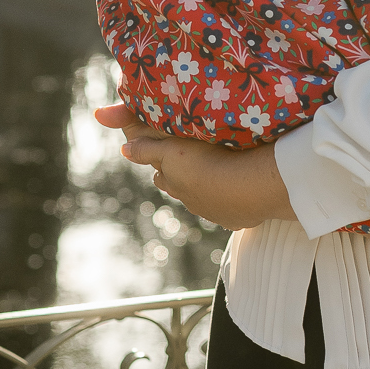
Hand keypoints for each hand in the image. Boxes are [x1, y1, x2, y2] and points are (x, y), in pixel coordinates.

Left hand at [93, 105, 295, 229]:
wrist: (245, 187)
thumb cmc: (208, 162)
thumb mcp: (172, 148)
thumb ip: (147, 149)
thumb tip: (124, 150)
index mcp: (174, 182)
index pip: (161, 175)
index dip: (163, 164)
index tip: (169, 156)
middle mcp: (190, 201)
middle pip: (180, 190)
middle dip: (183, 179)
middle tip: (193, 165)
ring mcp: (213, 212)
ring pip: (204, 201)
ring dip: (208, 190)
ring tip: (219, 177)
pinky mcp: (235, 219)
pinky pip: (230, 211)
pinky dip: (231, 202)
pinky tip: (239, 193)